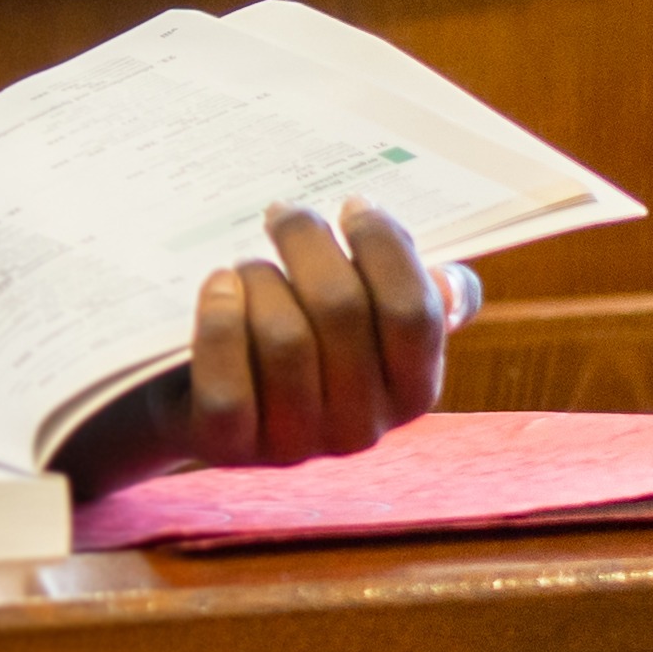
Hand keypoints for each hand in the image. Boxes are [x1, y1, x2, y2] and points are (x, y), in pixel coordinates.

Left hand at [57, 200, 478, 490]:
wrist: (201, 400)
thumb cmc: (299, 339)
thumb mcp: (364, 324)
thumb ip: (416, 298)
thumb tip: (451, 281)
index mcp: (411, 391)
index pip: (414, 313)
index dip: (385, 247)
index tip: (352, 204)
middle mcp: (362, 426)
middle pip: (342, 311)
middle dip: (307, 243)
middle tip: (281, 212)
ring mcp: (296, 444)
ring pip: (284, 339)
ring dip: (260, 280)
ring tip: (245, 264)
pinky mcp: (231, 447)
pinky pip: (228, 385)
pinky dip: (219, 324)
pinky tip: (217, 286)